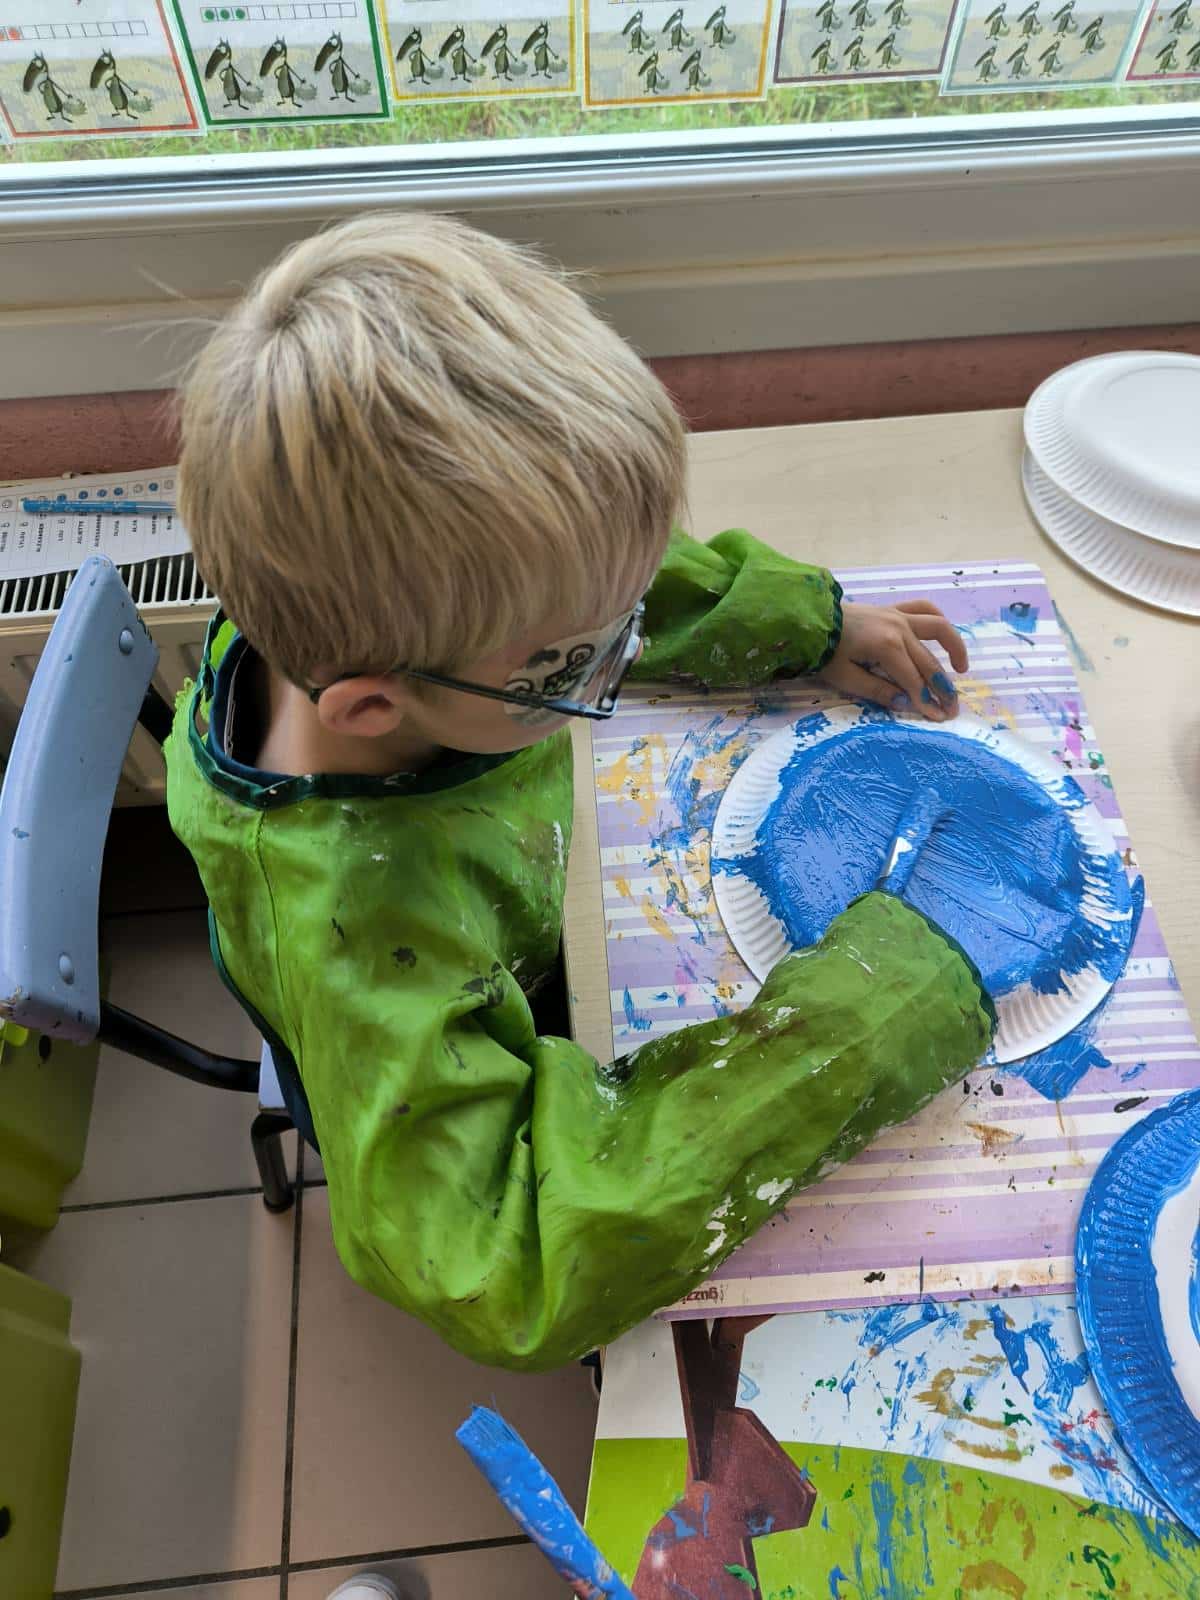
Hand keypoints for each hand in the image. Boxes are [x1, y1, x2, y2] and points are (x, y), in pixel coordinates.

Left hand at [822, 600, 967, 721]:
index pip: (913, 681)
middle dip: (943, 687)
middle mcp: (899, 628)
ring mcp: (898, 615)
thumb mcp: (846, 678)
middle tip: (953, 708)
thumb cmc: (824, 652)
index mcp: (887, 647)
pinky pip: (924, 609)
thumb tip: (906, 704)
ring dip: (954, 647)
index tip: (939, 718)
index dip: (927, 701)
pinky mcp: (894, 609)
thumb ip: (877, 691)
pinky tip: (944, 637)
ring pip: (937, 629)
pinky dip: (938, 620)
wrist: (810, 620)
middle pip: (928, 662)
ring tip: (962, 669)